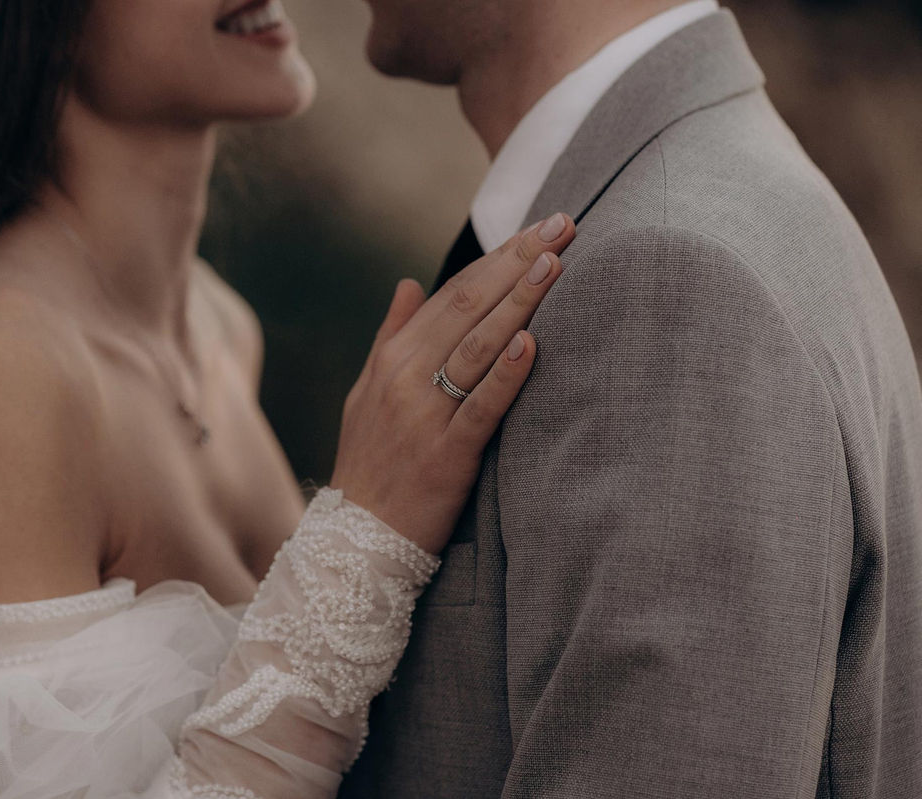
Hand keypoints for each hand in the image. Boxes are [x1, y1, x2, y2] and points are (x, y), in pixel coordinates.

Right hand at [329, 213, 574, 553]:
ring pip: (476, 348)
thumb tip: (410, 283)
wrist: (358, 536)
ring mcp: (424, 415)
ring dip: (517, 303)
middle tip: (563, 225)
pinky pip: (480, 408)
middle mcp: (405, 377)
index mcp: (393, 358)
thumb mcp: (367, 391)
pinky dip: (504, 375)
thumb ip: (391, 335)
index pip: (453, 294)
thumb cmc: (370, 461)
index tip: (540, 228)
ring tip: (554, 265)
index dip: (499, 258)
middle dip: (518, 262)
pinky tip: (530, 344)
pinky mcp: (447, 455)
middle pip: (469, 307)